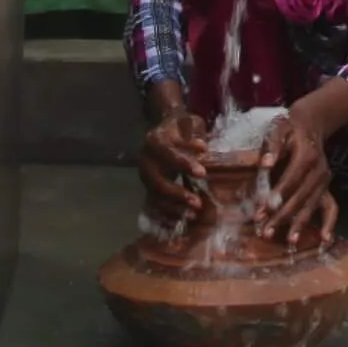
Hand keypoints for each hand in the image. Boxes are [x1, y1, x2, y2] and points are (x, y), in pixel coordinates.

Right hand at [139, 102, 209, 225]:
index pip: (168, 154)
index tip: (202, 173)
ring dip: (173, 208)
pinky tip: (178, 223)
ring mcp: (145, 176)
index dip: (184, 164)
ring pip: (156, 197)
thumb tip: (202, 149)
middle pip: (158, 181)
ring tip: (193, 215)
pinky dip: (165, 215)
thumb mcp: (189, 123)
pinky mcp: (148, 188)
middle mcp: (145, 160)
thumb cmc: (182, 127)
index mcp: (154, 141)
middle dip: (177, 194)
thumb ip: (194, 135)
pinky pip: (154, 205)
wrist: (166, 130)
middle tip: (198, 203)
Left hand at [258, 99, 340, 245]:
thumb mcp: (279, 128)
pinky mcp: (325, 188)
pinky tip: (324, 240)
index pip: (291, 180)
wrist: (311, 124)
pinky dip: (329, 223)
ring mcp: (324, 181)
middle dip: (283, 216)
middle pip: (300, 197)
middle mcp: (319, 171)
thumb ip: (272, 145)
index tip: (261, 212)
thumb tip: (265, 164)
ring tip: (289, 241)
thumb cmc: (290, 127)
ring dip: (300, 224)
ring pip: (312, 206)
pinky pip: (331, 208)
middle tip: (266, 231)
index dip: (276, 196)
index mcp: (307, 156)